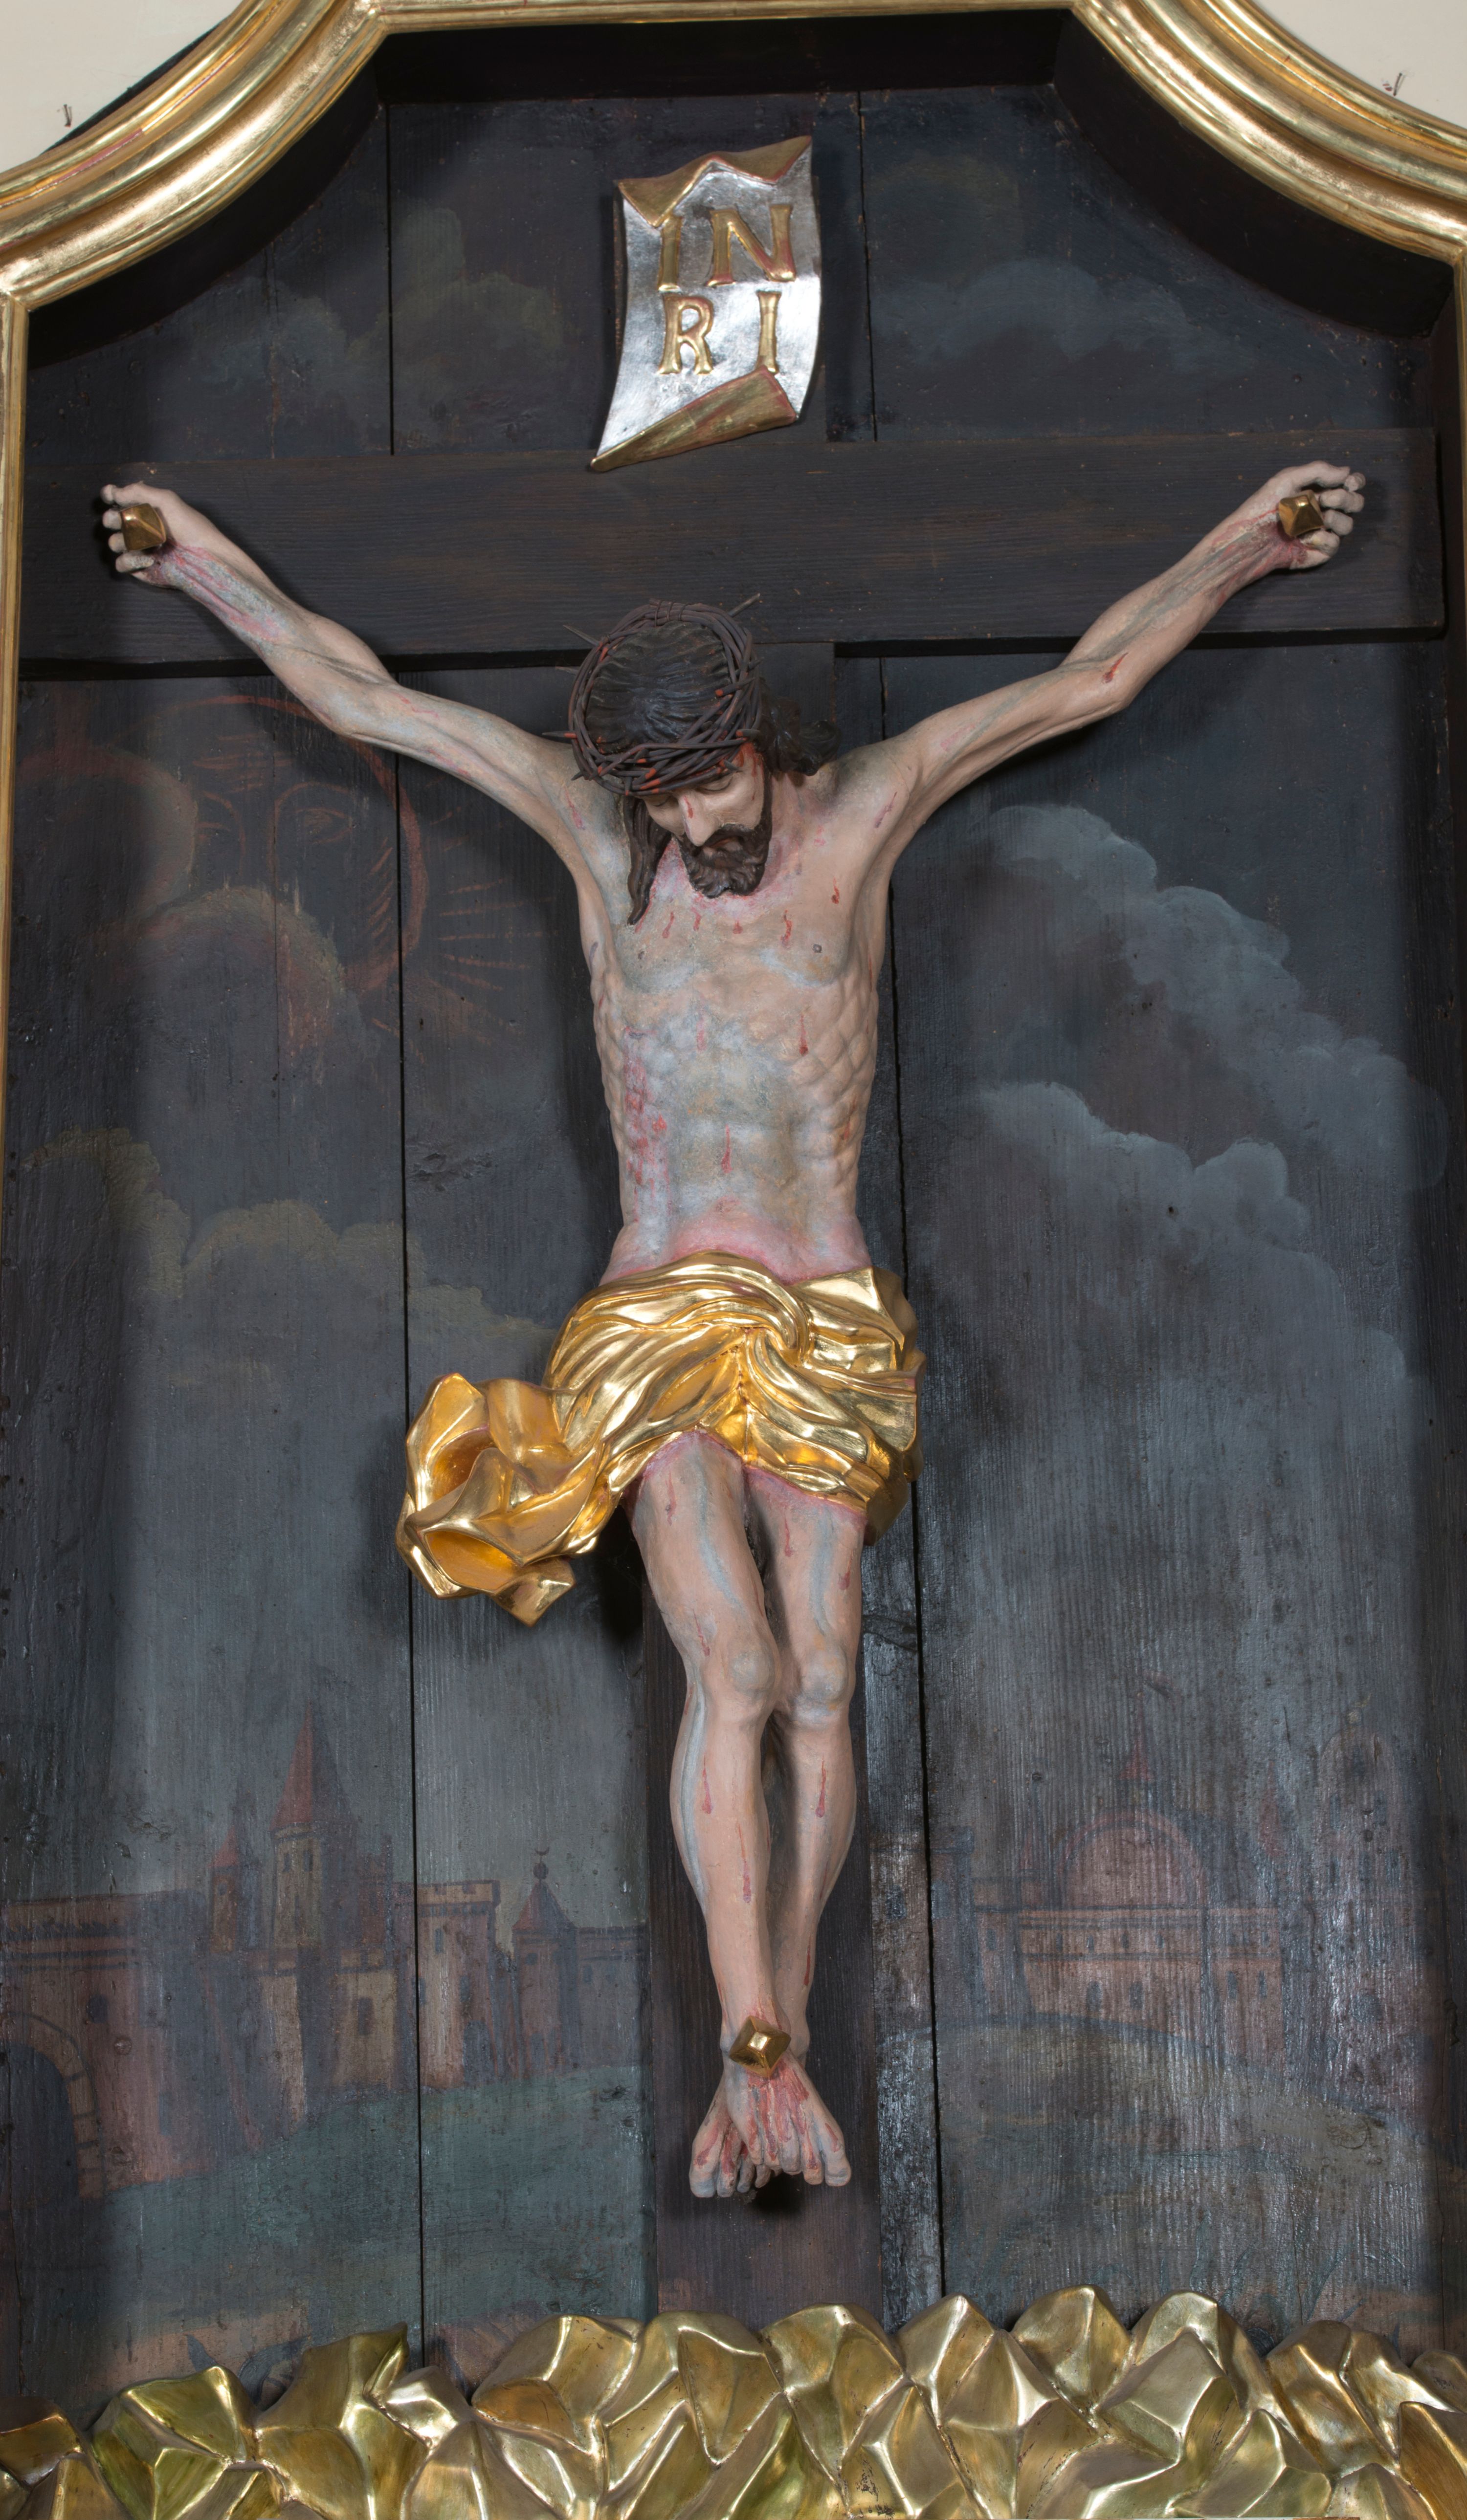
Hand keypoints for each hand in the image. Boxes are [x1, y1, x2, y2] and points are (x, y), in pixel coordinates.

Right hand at [100, 481, 223, 580]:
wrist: (204, 557)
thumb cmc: (190, 526)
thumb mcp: (167, 500)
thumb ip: (138, 492)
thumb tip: (113, 492)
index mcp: (143, 509)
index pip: (116, 499)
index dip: (109, 495)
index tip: (111, 496)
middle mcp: (138, 528)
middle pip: (110, 520)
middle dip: (114, 519)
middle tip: (128, 520)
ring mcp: (138, 548)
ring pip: (113, 543)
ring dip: (125, 540)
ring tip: (148, 543)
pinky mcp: (140, 568)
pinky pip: (120, 564)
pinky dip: (130, 561)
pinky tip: (148, 559)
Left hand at [1226, 460, 1365, 574]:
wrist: (1250, 538)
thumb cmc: (1264, 507)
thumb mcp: (1288, 479)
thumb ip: (1318, 471)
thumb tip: (1347, 471)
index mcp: (1320, 491)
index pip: (1350, 484)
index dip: (1356, 482)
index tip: (1350, 482)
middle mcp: (1325, 511)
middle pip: (1356, 503)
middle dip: (1346, 499)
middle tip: (1326, 499)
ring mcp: (1324, 532)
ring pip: (1348, 525)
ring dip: (1334, 518)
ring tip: (1314, 519)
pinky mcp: (1320, 552)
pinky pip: (1335, 543)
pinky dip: (1320, 538)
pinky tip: (1302, 539)